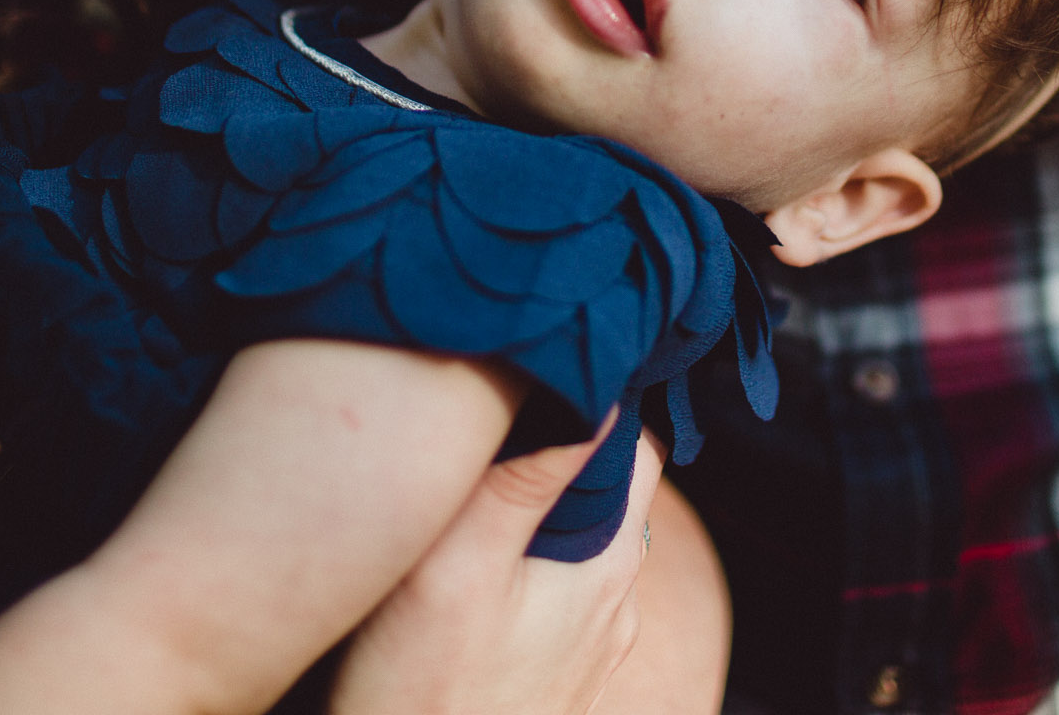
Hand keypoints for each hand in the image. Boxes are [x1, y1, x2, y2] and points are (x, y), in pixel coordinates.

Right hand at [330, 417, 660, 714]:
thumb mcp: (457, 571)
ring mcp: (592, 648)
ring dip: (542, 514)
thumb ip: (520, 485)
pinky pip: (560, 596)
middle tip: (491, 427)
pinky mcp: (559, 680)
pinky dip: (530, 567)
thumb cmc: (422, 698)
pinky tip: (475, 571)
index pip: (636, 446)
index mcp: (608, 562)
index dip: (595, 400)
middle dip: (559, 454)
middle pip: (608, 494)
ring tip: (476, 495)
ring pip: (582, 545)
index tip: (536, 376)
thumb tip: (594, 402)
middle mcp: (617, 604)